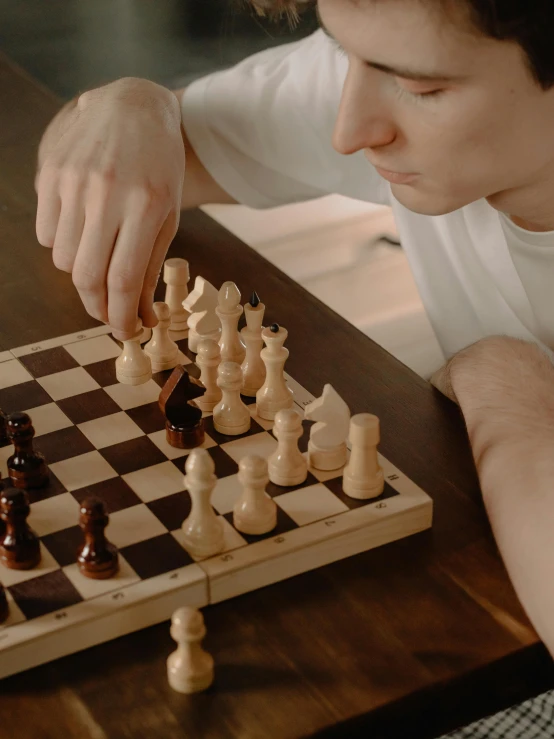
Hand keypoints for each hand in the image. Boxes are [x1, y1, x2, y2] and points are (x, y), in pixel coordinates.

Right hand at [35, 77, 184, 339]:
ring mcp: (72, 180)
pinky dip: (63, 246)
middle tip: (109, 314)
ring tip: (102, 260)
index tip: (127, 332)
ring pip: (62, 259)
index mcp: (145, 204)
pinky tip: (83, 230)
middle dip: (97, 306)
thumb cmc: (159, 169)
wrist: (132, 106)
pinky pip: (46, 234)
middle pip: (86, 275)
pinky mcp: (49, 172)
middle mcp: (105, 191)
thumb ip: (150, 268)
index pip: (122, 278)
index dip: (120, 315)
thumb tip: (141, 319)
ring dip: (82, 274)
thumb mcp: (167, 217)